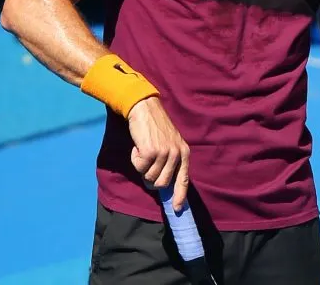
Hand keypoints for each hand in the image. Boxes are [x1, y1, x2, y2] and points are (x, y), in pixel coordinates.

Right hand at [127, 96, 190, 210]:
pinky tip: (138, 147)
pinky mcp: (151, 152)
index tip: (177, 209)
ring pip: (149, 177)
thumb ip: (170, 162)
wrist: (145, 110)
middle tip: (146, 164)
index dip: (179, 196)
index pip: (183, 180)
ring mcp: (165, 154)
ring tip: (144, 151)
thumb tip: (163, 185)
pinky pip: (139, 167)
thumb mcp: (170, 144)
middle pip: (162, 183)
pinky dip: (135, 159)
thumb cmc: (156, 129)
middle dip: (150, 178)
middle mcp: (177, 155)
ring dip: (142, 167)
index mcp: (184, 154)